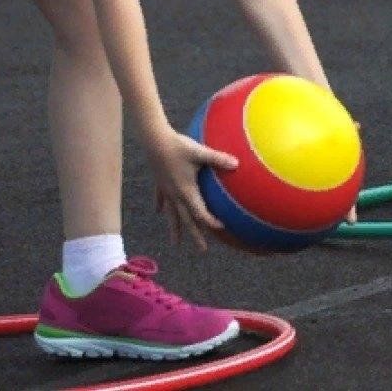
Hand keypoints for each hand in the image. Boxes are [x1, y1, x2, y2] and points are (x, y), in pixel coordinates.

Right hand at [146, 127, 236, 250]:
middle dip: (195, 235)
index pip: (200, 213)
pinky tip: (159, 213)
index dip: (211, 221)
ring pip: (171, 214)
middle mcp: (175, 195)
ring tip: (175, 243)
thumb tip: (237, 164)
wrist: (154, 141)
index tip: (222, 228)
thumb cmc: (179, 147)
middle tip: (203, 250)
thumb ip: (218, 159)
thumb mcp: (201, 153)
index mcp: (186, 191)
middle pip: (186, 220)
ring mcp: (166, 190)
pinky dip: (161, 207)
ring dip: (176, 228)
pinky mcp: (160, 183)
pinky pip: (161, 199)